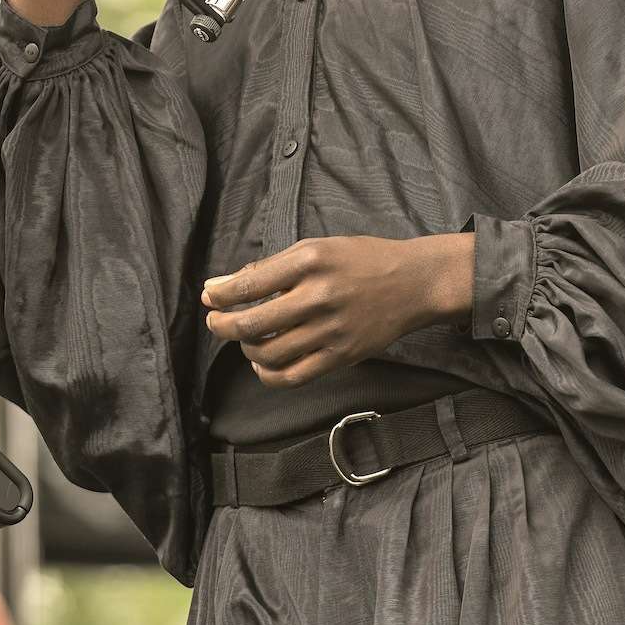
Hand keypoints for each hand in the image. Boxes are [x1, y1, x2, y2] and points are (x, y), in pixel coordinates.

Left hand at [202, 234, 474, 387]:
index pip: (249, 284)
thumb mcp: (318, 248)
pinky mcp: (341, 356)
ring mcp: (330, 330)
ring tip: (245, 340)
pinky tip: (263, 363)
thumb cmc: (362, 260)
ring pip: (268, 353)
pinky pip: (293, 376)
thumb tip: (225, 282)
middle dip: (222, 326)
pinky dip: (268, 374)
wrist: (413, 283)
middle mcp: (318, 296)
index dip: (221, 296)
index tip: (210, 297)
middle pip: (252, 323)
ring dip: (246, 349)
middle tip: (216, 322)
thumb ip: (273, 267)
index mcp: (309, 261)